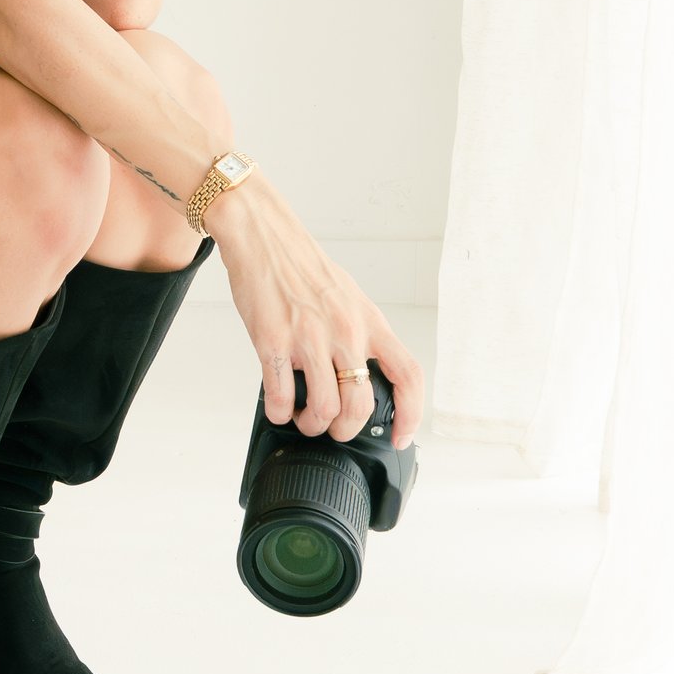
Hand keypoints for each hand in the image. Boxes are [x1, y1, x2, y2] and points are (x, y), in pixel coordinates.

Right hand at [210, 179, 424, 448]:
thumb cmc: (303, 268)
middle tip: (334, 427)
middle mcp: (345, 331)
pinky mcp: (272, 341)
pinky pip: (281, 397)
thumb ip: (360, 335)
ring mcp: (309, 338)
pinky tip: (279, 405)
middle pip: (361, 405)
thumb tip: (364, 376)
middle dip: (346, 429)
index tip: (401, 436)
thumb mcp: (349, 298)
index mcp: (369, 322)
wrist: (263, 237)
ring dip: (312, 424)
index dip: (411, 414)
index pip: (407, 375)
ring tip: (304, 417)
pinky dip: (280, 412)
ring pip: (324, 409)